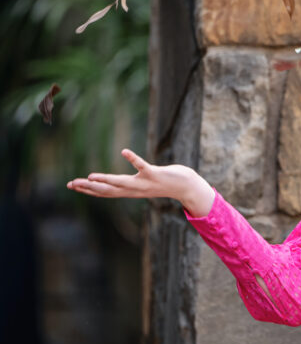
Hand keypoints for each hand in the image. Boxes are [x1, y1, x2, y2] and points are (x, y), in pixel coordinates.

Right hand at [66, 149, 213, 214]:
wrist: (186, 187)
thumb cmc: (164, 182)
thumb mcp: (142, 184)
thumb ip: (129, 183)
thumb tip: (116, 182)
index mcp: (130, 191)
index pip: (105, 192)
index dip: (88, 190)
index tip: (73, 185)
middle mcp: (135, 190)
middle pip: (108, 190)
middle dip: (89, 188)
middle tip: (72, 184)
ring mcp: (145, 183)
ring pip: (121, 182)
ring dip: (106, 180)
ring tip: (90, 176)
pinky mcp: (155, 174)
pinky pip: (142, 166)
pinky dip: (133, 159)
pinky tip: (124, 151)